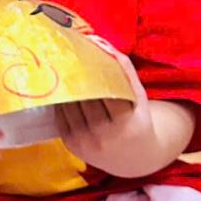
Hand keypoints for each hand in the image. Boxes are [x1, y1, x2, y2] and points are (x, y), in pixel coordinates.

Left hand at [58, 54, 174, 176]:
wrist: (136, 158)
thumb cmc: (138, 120)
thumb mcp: (139, 96)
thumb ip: (125, 68)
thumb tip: (100, 41)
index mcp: (126, 124)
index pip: (104, 91)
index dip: (92, 70)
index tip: (82, 52)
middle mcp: (104, 137)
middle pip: (84, 97)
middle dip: (76, 76)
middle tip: (66, 54)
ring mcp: (85, 143)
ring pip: (69, 106)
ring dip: (65, 87)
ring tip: (60, 68)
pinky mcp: (71, 146)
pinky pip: (60, 117)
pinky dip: (60, 101)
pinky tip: (61, 88)